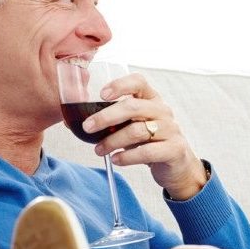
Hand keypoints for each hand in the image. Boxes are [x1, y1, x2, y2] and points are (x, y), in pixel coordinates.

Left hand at [82, 72, 206, 199]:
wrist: (178, 166)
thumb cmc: (151, 143)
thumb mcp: (133, 126)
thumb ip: (111, 122)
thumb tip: (72, 122)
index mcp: (152, 100)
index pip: (139, 82)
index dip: (120, 85)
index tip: (101, 94)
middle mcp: (163, 111)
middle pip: (133, 107)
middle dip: (106, 117)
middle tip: (88, 127)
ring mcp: (171, 130)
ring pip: (137, 131)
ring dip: (113, 141)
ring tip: (99, 150)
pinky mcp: (174, 149)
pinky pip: (147, 151)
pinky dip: (127, 157)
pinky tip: (117, 159)